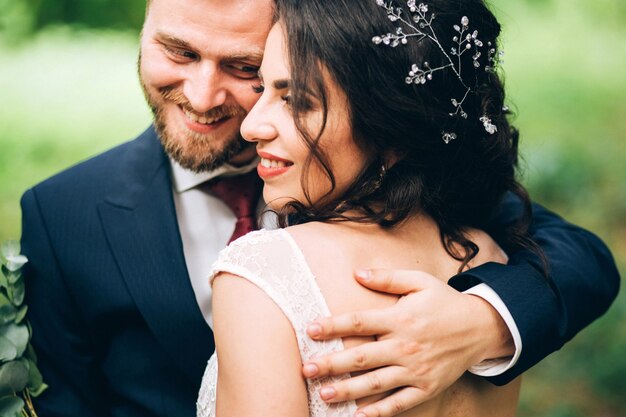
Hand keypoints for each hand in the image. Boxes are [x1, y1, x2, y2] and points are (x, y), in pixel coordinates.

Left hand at [301, 269, 513, 416]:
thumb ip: (387, 278)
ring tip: (323, 394)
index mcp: (401, 318)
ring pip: (376, 382)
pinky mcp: (427, 387)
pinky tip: (357, 416)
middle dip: (332, 363)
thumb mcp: (419, 282)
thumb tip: (357, 273)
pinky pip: (399, 402)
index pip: (360, 321)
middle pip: (362, 356)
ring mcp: (416, 370)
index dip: (333, 325)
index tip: (310, 329)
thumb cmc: (445, 302)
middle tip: (305, 369)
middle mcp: (406, 345)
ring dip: (348, 389)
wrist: (482, 327)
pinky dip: (379, 411)